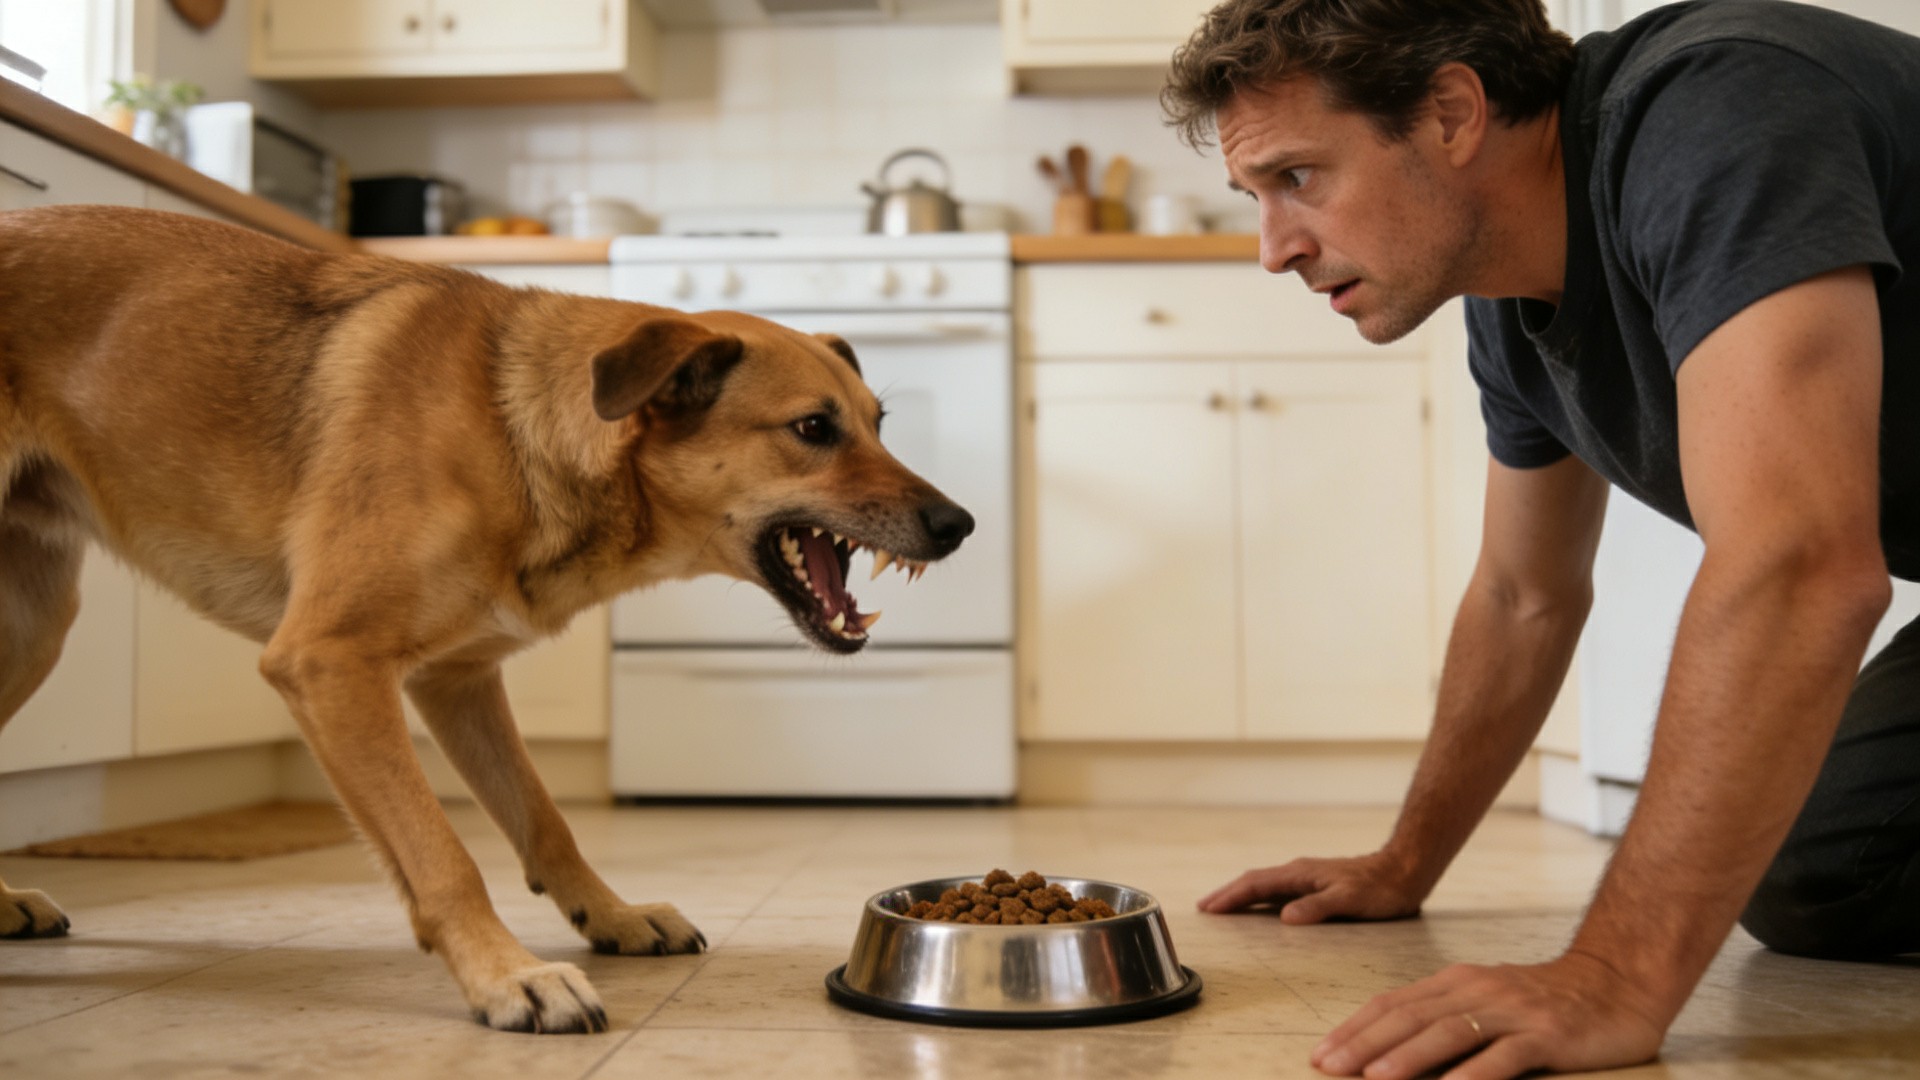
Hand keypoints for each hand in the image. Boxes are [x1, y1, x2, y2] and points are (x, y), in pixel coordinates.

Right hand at [1197, 851, 1426, 922]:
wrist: (1404, 871)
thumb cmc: (1380, 888)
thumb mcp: (1350, 900)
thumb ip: (1317, 907)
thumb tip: (1284, 918)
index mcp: (1300, 874)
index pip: (1256, 883)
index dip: (1231, 896)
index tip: (1208, 908)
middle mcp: (1299, 872)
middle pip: (1254, 881)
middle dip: (1227, 894)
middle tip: (1204, 908)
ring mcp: (1306, 877)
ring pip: (1264, 885)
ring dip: (1241, 895)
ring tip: (1222, 907)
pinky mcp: (1316, 885)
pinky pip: (1277, 890)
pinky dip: (1259, 898)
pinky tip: (1260, 907)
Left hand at [1310, 950, 1669, 1078]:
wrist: (1618, 984)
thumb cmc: (1544, 1000)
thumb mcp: (1486, 1001)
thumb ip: (1444, 1018)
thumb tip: (1387, 1051)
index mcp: (1456, 982)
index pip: (1393, 1004)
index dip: (1354, 1028)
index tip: (1320, 1053)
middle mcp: (1478, 990)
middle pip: (1410, 1016)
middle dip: (1364, 1044)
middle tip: (1327, 1067)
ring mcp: (1512, 1011)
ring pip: (1449, 1032)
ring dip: (1407, 1057)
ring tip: (1373, 1079)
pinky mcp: (1546, 1034)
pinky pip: (1505, 1056)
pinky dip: (1475, 1074)